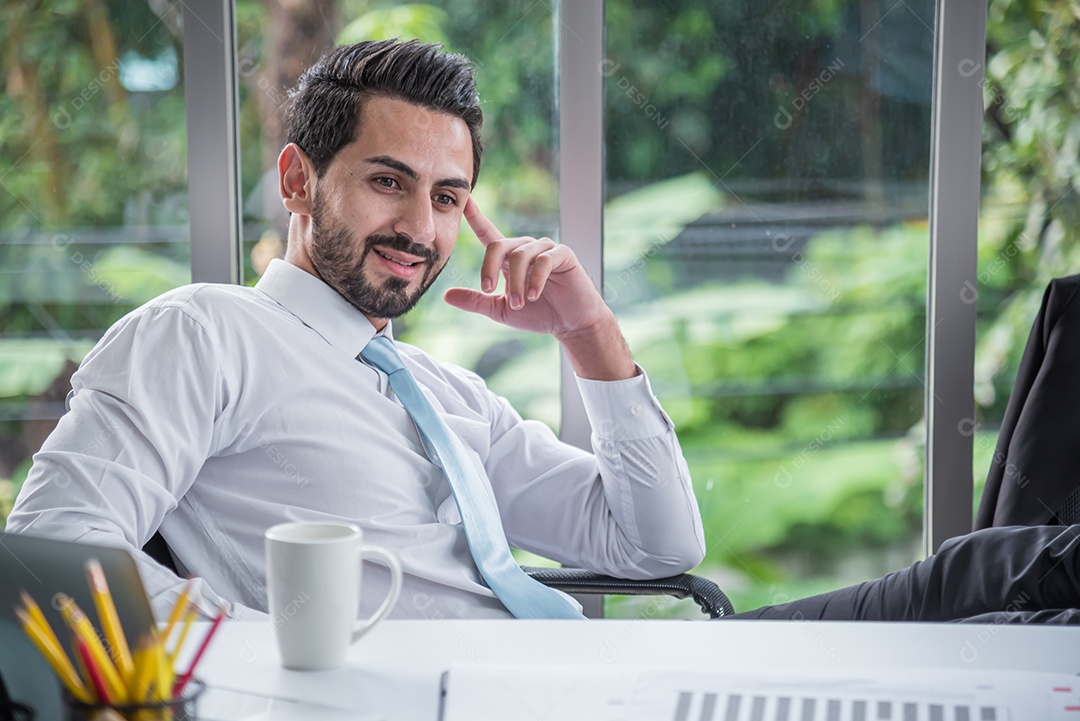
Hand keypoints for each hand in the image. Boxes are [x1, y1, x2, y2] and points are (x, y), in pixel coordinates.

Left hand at [443, 198, 610, 340]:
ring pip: (519, 256)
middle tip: (489, 290)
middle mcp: (526, 248)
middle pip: (498, 245)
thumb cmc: (538, 314)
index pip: (488, 233)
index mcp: (509, 257)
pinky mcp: (563, 254)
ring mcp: (545, 249)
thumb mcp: (501, 310)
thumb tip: (446, 295)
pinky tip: (534, 296)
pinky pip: (542, 261)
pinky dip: (535, 280)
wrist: (570, 324)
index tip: (464, 200)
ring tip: (520, 303)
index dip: (475, 216)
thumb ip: (476, 300)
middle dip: (489, 269)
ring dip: (516, 283)